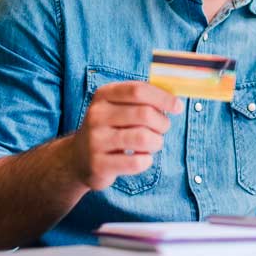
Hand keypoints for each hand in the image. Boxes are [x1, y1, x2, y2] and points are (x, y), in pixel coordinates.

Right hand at [66, 80, 182, 190]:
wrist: (78, 157)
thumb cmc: (111, 128)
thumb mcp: (120, 107)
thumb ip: (144, 100)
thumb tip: (174, 102)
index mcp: (104, 95)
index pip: (138, 90)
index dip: (163, 98)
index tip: (178, 107)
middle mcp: (96, 115)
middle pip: (144, 114)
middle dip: (162, 123)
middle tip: (162, 129)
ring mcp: (95, 140)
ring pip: (143, 138)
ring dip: (156, 142)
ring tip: (153, 144)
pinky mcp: (98, 164)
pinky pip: (136, 162)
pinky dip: (147, 160)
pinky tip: (141, 158)